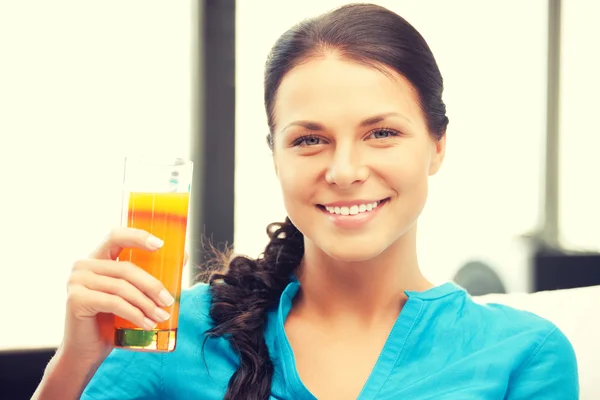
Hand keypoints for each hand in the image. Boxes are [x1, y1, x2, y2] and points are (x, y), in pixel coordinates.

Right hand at [59, 227, 185, 362]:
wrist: (86, 352)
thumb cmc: (110, 323)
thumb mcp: (130, 295)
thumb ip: (146, 277)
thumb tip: (183, 257)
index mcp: (96, 259)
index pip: (116, 236)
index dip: (138, 236)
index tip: (161, 245)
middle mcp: (83, 266)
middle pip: (126, 268)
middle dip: (152, 285)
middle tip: (168, 300)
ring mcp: (77, 281)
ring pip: (122, 287)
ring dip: (146, 304)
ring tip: (161, 317)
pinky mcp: (76, 299)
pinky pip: (114, 303)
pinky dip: (135, 314)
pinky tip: (148, 325)